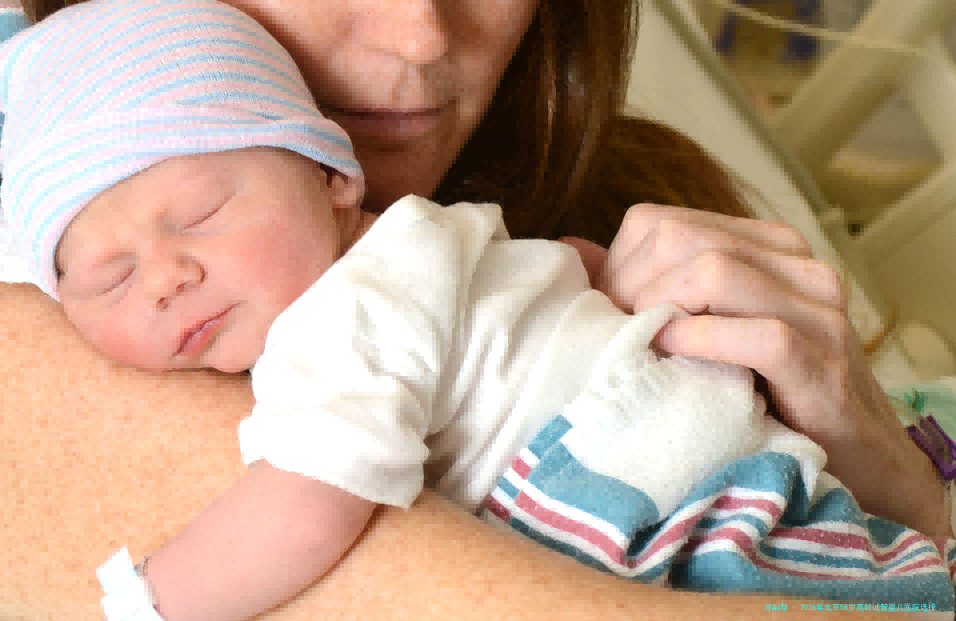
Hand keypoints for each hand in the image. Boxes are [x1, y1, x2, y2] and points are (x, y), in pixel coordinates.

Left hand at [560, 204, 948, 536]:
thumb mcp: (706, 327)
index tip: (610, 318)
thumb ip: (647, 286)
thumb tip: (572, 249)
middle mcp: (798, 264)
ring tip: (644, 351)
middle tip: (618, 339)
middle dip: (631, 291)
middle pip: (681, 240)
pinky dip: (703, 342)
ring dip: (659, 313)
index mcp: (766, 245)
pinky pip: (759, 336)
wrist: (859, 458)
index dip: (620, 269)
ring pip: (715, 272)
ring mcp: (819, 310)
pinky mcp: (825, 362)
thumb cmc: (769, 391)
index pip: (662, 223)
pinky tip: (677, 359)